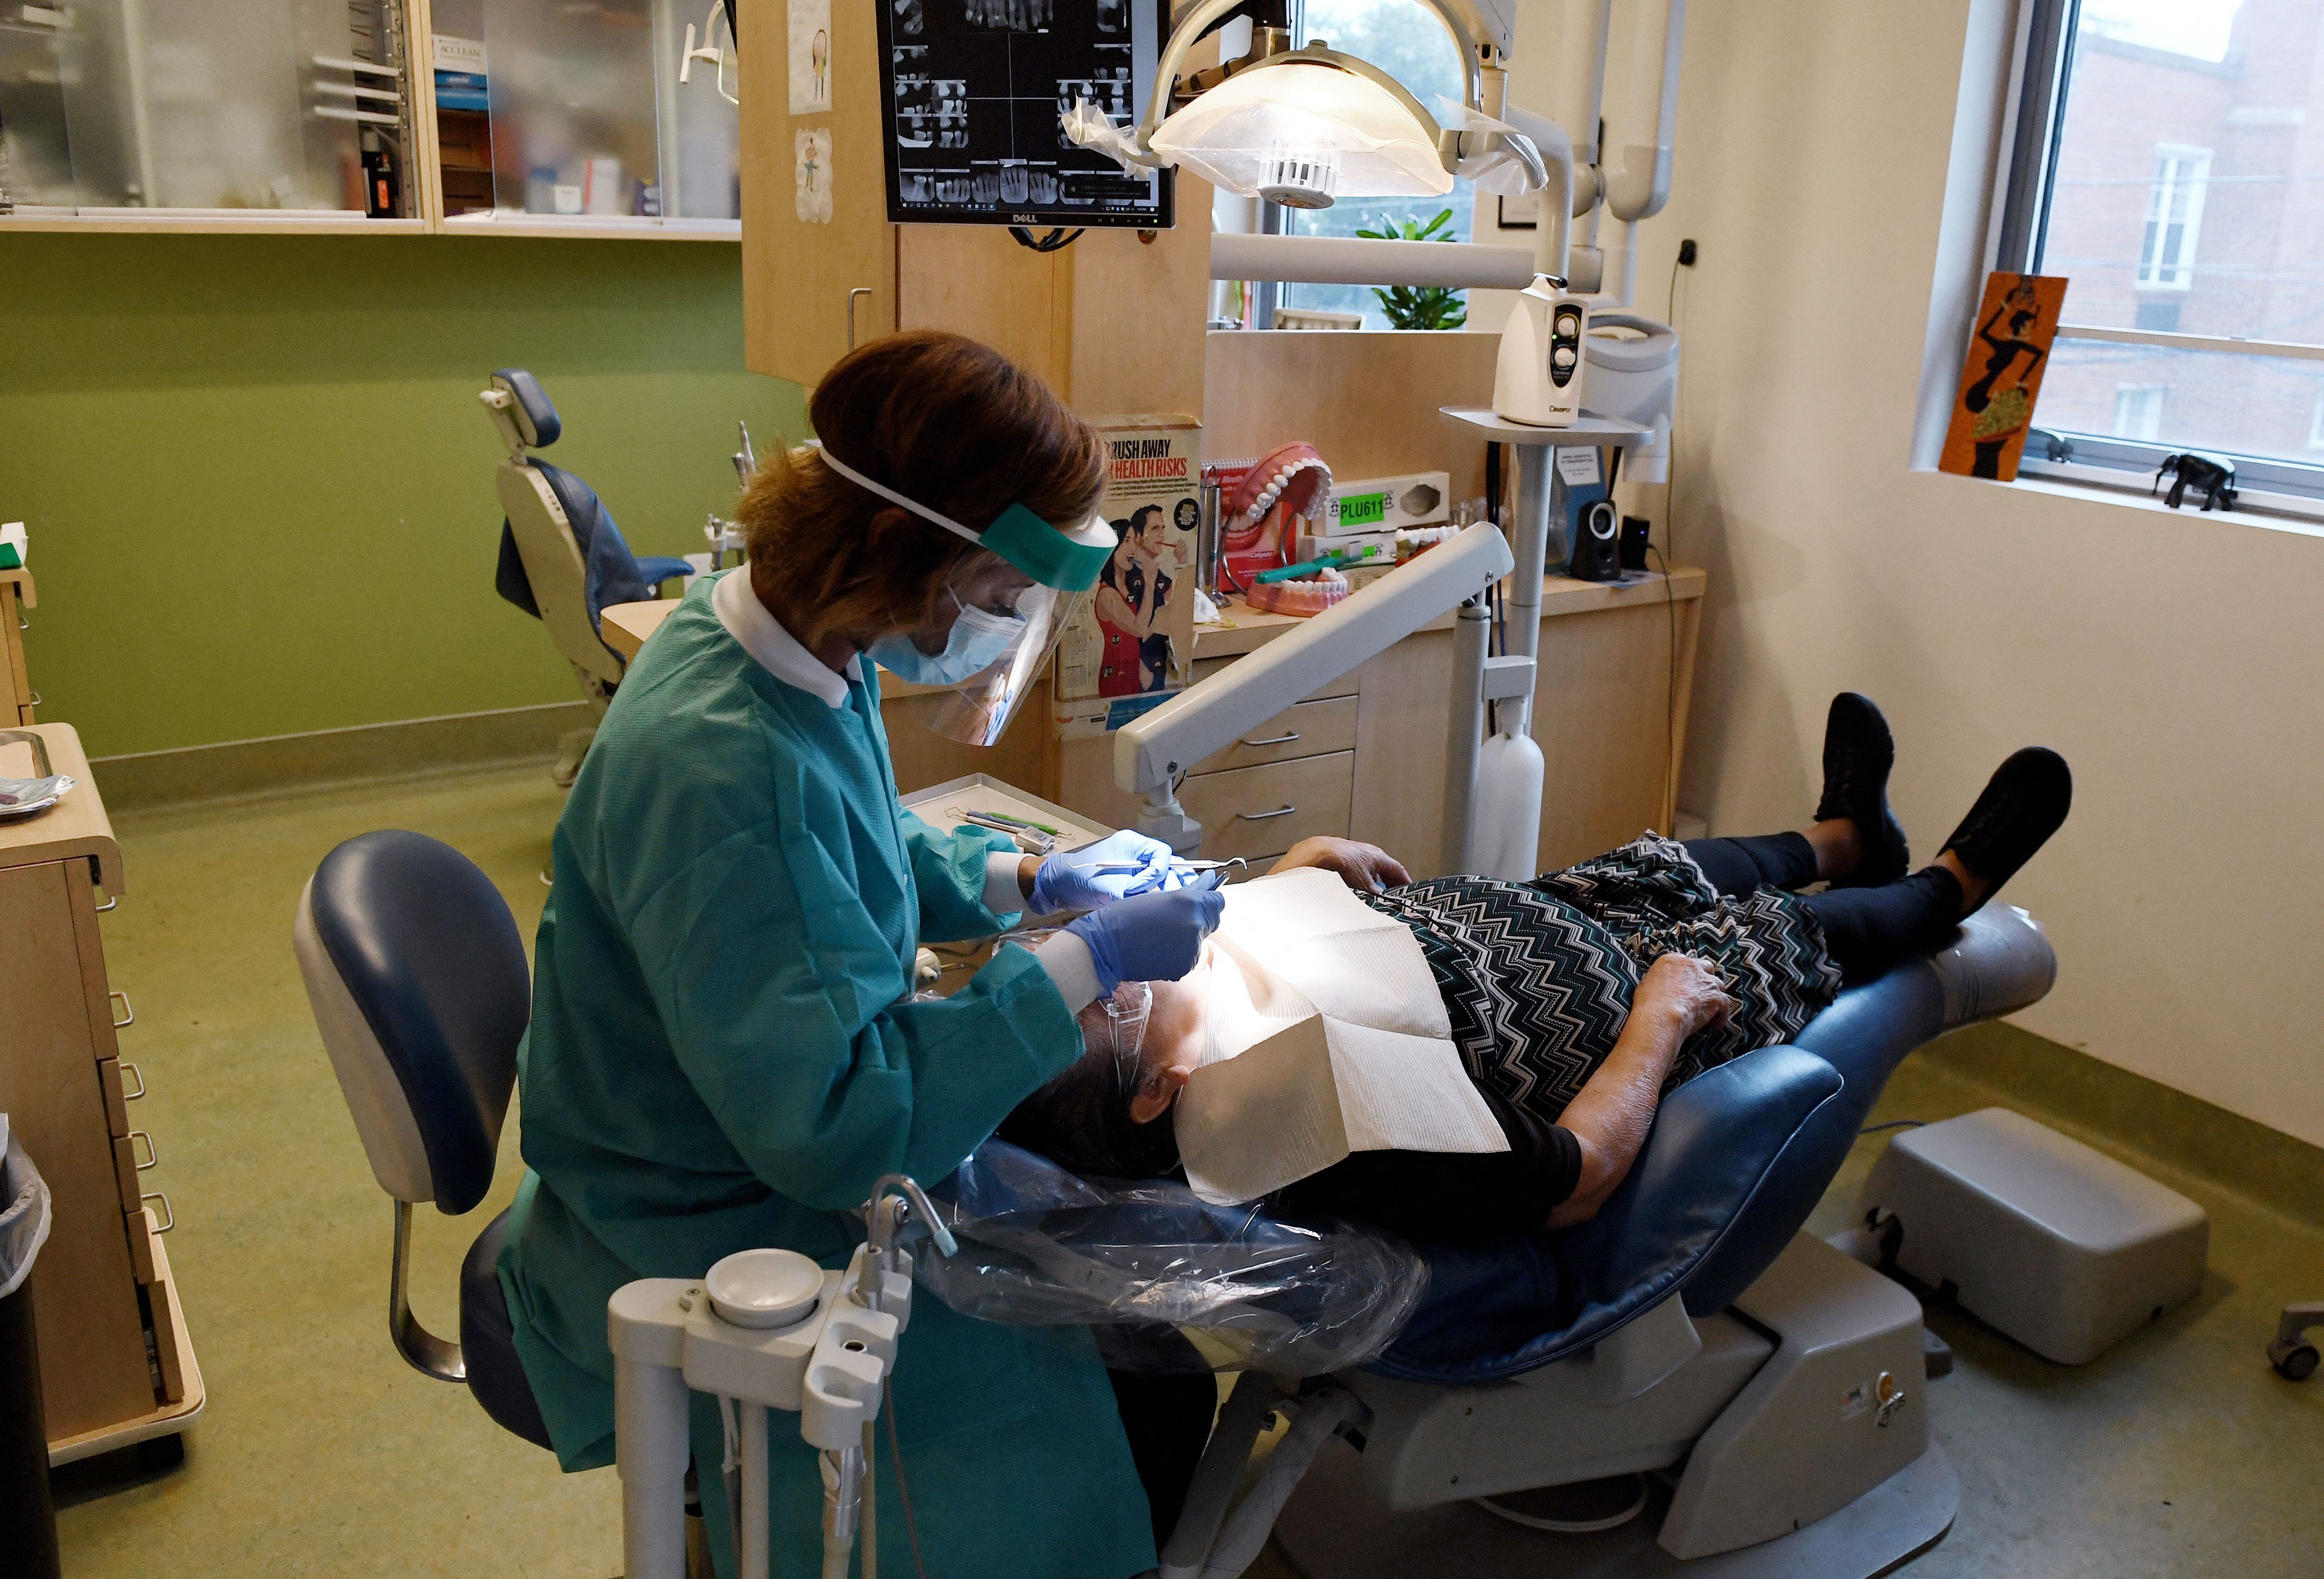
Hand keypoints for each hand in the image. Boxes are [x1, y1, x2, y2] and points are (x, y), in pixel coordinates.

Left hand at [1029, 829, 1173, 913]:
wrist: (1058, 886)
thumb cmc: (1077, 878)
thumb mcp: (1104, 885)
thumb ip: (1130, 892)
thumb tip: (1153, 902)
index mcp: (1132, 844)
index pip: (1161, 854)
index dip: (1156, 872)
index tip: (1138, 888)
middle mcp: (1138, 854)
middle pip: (1168, 864)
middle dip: (1173, 881)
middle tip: (1175, 899)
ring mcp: (1136, 868)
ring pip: (1164, 877)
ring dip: (1169, 890)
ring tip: (1173, 906)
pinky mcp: (1132, 882)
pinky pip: (1153, 888)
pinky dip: (1158, 898)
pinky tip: (1161, 910)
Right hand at [1065, 887, 1225, 994]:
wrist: (1106, 947)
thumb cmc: (1126, 917)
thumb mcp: (1159, 897)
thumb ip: (1188, 895)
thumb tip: (1208, 885)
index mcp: (1190, 903)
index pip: (1218, 901)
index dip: (1209, 901)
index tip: (1201, 903)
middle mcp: (1195, 926)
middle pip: (1212, 921)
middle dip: (1200, 919)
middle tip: (1176, 920)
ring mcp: (1191, 949)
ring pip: (1200, 941)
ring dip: (1188, 938)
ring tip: (1162, 936)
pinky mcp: (1183, 967)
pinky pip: (1188, 957)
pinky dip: (1178, 954)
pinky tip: (1159, 950)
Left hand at [1273, 837, 1409, 893]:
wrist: (1315, 855)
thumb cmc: (1341, 866)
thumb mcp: (1365, 886)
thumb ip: (1377, 895)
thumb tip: (1383, 901)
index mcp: (1378, 856)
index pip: (1398, 870)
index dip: (1405, 882)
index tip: (1408, 892)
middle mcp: (1367, 852)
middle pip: (1382, 870)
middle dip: (1386, 885)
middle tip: (1389, 898)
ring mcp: (1352, 853)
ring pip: (1366, 871)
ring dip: (1368, 884)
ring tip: (1368, 897)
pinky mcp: (1337, 857)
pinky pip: (1352, 871)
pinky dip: (1354, 881)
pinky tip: (1349, 891)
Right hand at [1635, 954, 1737, 1038]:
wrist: (1660, 1016)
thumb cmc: (1648, 1004)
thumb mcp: (1647, 984)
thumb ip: (1659, 980)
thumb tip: (1662, 989)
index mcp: (1672, 960)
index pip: (1686, 962)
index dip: (1689, 974)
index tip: (1687, 984)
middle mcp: (1691, 965)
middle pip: (1706, 969)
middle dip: (1705, 980)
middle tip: (1701, 995)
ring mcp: (1706, 980)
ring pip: (1718, 986)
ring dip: (1714, 997)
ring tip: (1710, 1012)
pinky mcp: (1716, 996)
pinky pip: (1725, 1004)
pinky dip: (1721, 1015)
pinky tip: (1715, 1025)